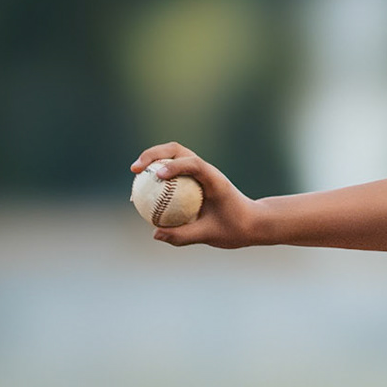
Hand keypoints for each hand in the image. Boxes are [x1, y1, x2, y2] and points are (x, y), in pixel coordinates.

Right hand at [129, 143, 261, 247]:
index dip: (174, 166)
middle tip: (135, 169)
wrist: (252, 223)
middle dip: (153, 154)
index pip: (193, 163)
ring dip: (152, 159)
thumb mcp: (211, 235)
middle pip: (176, 150)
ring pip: (172, 156)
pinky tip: (142, 191)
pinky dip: (157, 175)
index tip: (157, 175)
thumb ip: (184, 235)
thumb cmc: (236, 229)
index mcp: (214, 179)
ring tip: (134, 174)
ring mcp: (199, 172)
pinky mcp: (194, 178)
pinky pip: (172, 172)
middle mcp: (206, 170)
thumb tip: (155, 234)